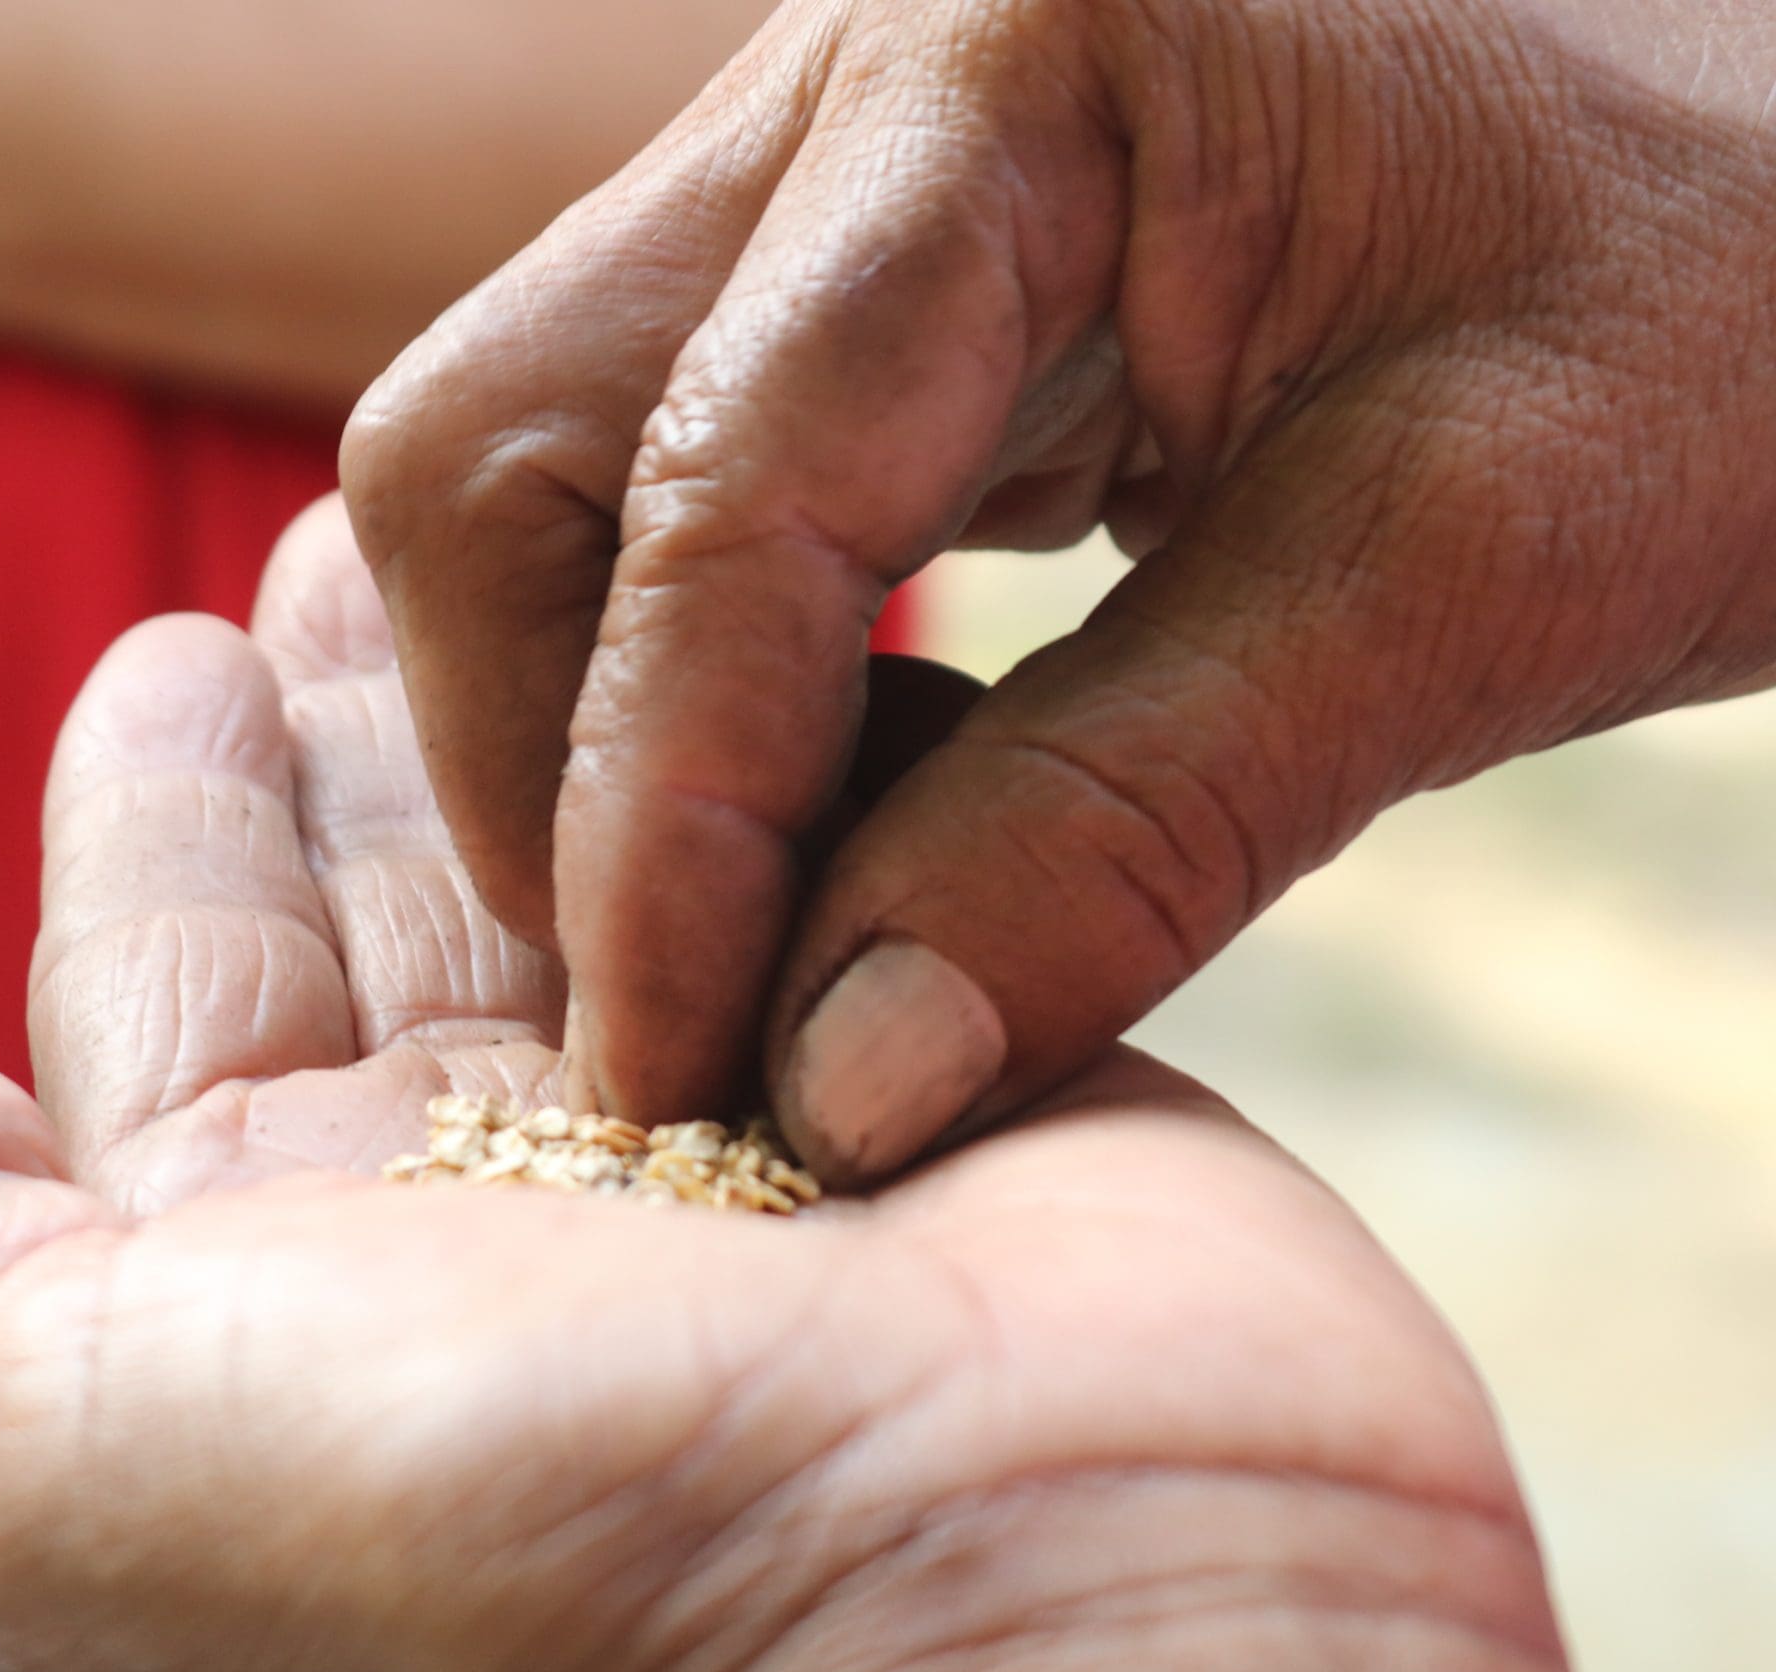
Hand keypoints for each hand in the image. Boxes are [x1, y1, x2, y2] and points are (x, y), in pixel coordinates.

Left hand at [0, 500, 1575, 1671]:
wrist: (1031, 1649)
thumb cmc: (528, 1580)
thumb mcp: (64, 1455)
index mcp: (283, 1299)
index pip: (182, 992)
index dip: (161, 815)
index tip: (167, 654)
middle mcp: (504, 1234)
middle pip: (403, 900)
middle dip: (370, 716)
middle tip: (361, 534)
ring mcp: (741, 1157)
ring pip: (623, 860)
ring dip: (580, 695)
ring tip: (556, 526)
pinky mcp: (950, 1074)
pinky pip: (842, 855)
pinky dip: (795, 743)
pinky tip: (762, 626)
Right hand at [341, 0, 1775, 1181]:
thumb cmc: (1744, 292)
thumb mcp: (1476, 567)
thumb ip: (1132, 826)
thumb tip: (839, 1081)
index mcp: (1008, 61)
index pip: (724, 491)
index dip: (669, 825)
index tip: (680, 1082)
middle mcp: (858, 83)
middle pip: (507, 443)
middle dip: (556, 762)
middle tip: (693, 1016)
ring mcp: (839, 168)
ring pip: (542, 471)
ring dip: (609, 735)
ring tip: (784, 922)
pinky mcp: (867, 274)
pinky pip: (668, 489)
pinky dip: (702, 685)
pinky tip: (843, 809)